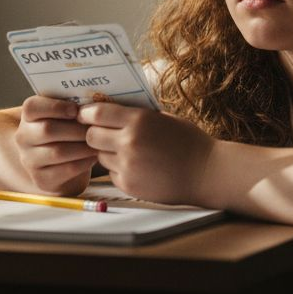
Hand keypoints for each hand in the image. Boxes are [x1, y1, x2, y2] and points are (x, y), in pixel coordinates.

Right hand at [14, 96, 97, 194]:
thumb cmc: (68, 133)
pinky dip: (84, 162)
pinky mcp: (42, 179)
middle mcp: (23, 138)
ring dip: (82, 146)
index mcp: (28, 117)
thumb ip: (72, 106)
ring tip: (98, 142)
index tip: (76, 110)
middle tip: (96, 128)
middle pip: (47, 130)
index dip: (55, 106)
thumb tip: (94, 102)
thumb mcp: (65, 117)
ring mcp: (30, 161)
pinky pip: (66, 169)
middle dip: (76, 129)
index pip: (32, 107)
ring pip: (58, 152)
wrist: (63, 164)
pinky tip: (94, 156)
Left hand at [78, 102, 215, 204]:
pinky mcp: (129, 185)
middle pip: (91, 136)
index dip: (87, 113)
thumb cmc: (190, 142)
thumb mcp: (164, 118)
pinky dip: (119, 169)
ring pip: (100, 156)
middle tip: (103, 133)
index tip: (85, 114)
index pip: (97, 113)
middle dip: (94, 134)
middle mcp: (129, 142)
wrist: (207, 173)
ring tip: (128, 151)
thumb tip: (110, 108)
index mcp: (139, 120)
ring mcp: (127, 166)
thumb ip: (137, 115)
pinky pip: (112, 173)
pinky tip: (138, 167)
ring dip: (107, 153)